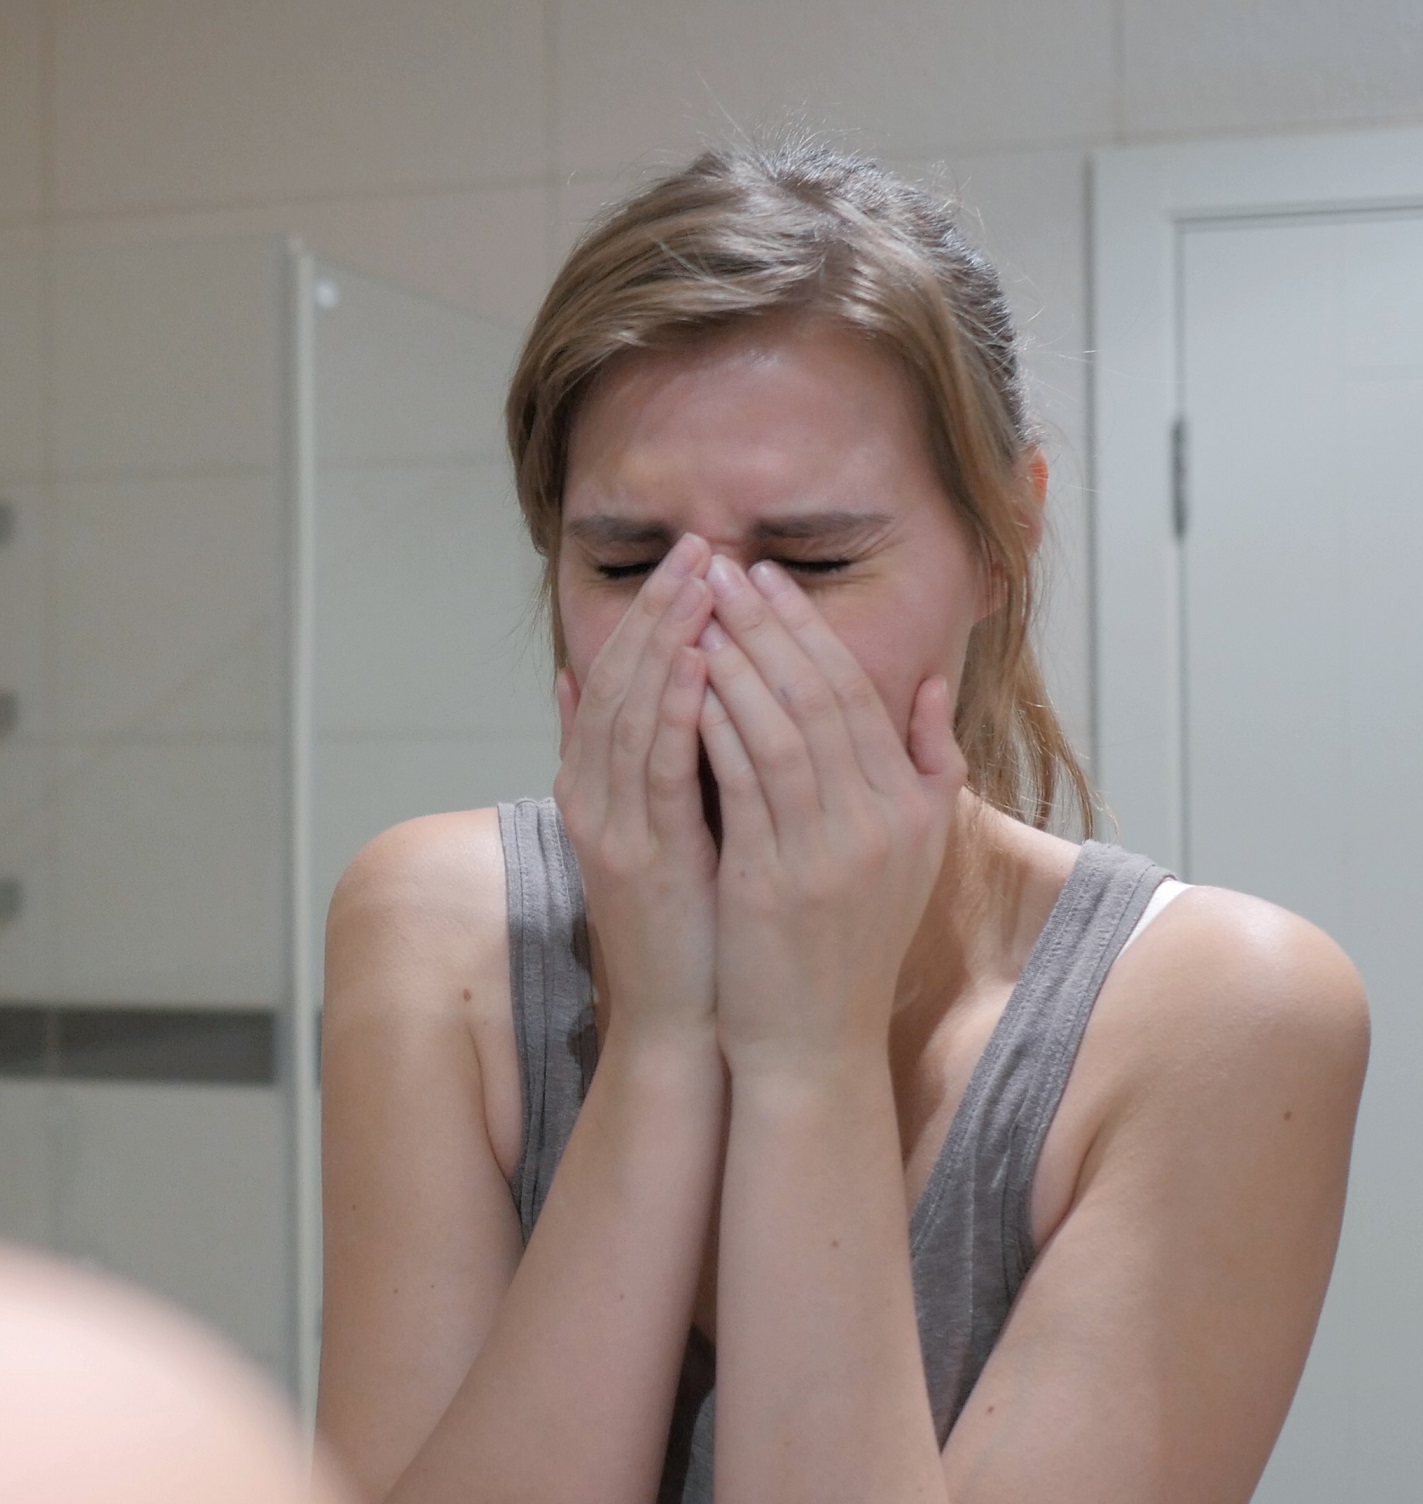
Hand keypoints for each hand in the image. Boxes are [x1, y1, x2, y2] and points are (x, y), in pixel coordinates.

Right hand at [553, 532, 719, 1051]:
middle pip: (617, 675)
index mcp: (597, 781)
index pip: (619, 671)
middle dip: (660, 606)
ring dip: (667, 638)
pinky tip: (699, 661)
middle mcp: (591, 793)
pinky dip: (674, 708)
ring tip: (702, 580)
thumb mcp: (665, 824)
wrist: (685, 1017)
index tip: (696, 555)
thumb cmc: (696, 919)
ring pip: (630, 708)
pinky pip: (655, 767)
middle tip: (699, 544)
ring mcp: (608, 823)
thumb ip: (640, 756)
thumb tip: (588, 683)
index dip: (653, 609)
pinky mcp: (640, 854)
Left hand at [695, 555, 964, 1076]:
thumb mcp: (911, 855)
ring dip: (735, 661)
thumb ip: (929, 767)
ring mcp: (828, 853)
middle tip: (723, 567)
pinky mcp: (774, 881)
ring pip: (780, 729)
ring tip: (697, 609)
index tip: (765, 579)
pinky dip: (714, 727)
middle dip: (767, 624)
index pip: (857, 692)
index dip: (807, 628)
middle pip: (819, 696)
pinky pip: (743, 784)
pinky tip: (684, 686)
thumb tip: (930, 686)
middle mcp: (879, 822)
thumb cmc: (848, 943)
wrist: (814, 1043)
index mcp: (912, 807)